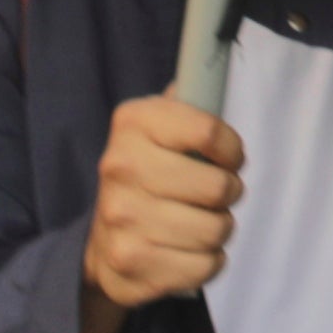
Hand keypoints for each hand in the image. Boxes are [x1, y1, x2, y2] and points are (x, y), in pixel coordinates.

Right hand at [85, 94, 244, 321]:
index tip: (226, 158)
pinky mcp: (130, 266)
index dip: (231, 150)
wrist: (101, 244)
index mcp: (131, 124)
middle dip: (227, 193)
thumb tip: (210, 66)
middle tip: (211, 196)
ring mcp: (120, 221)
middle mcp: (118, 170)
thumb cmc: (149, 177)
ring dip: (218, 230)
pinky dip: (207, 262)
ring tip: (196, 224)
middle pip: (218, 187)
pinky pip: (205, 265)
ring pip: (216, 229)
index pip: (210, 131)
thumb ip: (190, 100)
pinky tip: (186, 252)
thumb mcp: (162, 126)